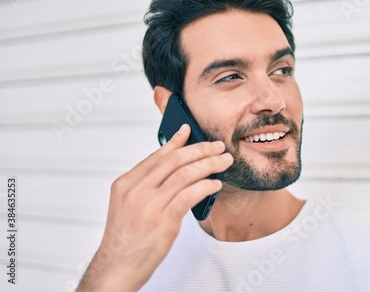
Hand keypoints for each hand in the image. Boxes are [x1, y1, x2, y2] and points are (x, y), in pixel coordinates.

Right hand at [77, 124, 232, 291]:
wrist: (116, 267)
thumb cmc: (125, 238)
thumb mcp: (128, 205)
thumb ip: (147, 186)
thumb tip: (176, 170)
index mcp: (126, 184)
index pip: (156, 155)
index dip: (175, 141)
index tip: (188, 130)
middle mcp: (136, 191)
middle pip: (174, 160)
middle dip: (200, 150)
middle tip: (216, 147)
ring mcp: (149, 205)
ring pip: (185, 174)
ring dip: (209, 165)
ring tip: (223, 162)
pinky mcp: (163, 221)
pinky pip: (190, 195)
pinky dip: (206, 186)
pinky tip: (215, 184)